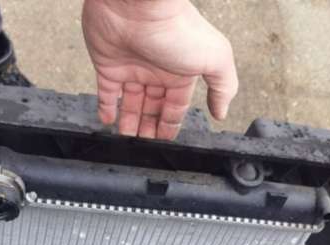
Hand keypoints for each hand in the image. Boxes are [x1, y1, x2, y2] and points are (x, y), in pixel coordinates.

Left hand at [82, 0, 238, 139]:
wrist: (138, 6)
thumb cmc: (177, 29)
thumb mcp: (214, 58)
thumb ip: (224, 86)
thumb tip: (222, 113)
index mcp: (181, 72)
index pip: (176, 105)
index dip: (171, 123)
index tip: (166, 141)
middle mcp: (156, 71)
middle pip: (153, 106)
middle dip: (150, 126)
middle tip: (145, 146)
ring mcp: (131, 68)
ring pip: (131, 102)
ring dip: (130, 122)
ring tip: (128, 140)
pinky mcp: (107, 65)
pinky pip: (106, 92)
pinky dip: (106, 107)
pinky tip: (108, 121)